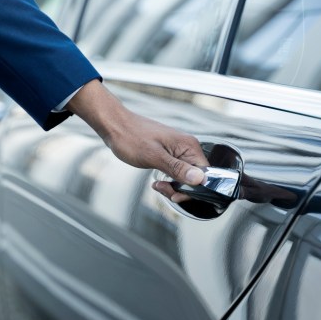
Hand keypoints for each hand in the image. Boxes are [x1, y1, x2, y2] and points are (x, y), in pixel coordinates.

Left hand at [66, 80, 208, 199]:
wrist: (116, 126)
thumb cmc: (131, 137)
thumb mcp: (154, 157)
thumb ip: (178, 168)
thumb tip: (199, 178)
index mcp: (188, 145)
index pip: (205, 174)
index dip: (192, 188)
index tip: (175, 193)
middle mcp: (187, 147)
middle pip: (196, 178)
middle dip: (181, 189)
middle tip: (163, 189)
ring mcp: (178, 151)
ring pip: (185, 177)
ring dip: (173, 186)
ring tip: (158, 185)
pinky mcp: (170, 154)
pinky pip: (176, 172)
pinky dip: (169, 180)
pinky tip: (157, 182)